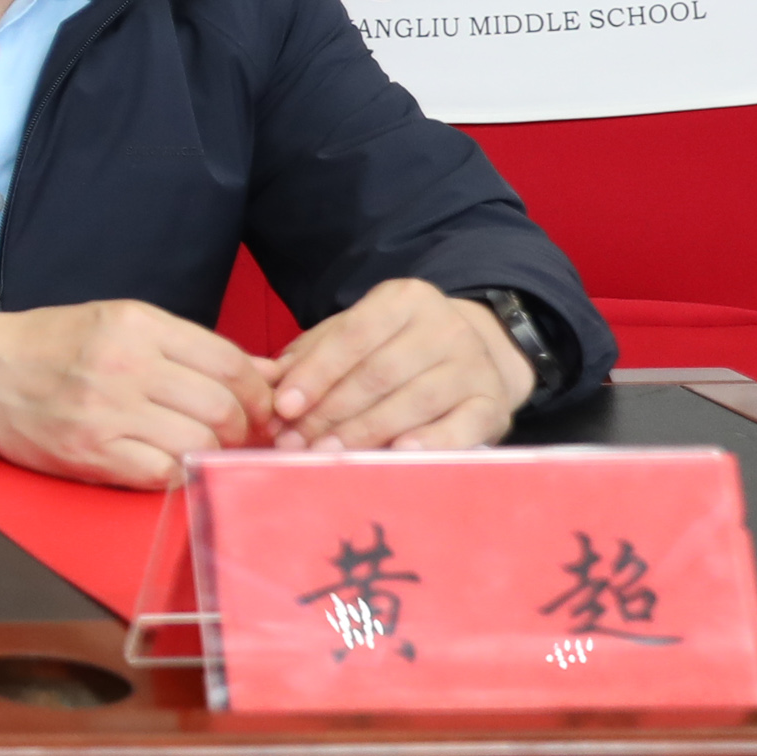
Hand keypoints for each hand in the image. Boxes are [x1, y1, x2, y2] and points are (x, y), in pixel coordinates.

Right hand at [0, 300, 274, 487]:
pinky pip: (162, 473)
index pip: (230, 362)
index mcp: (136, 324)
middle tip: (240, 438)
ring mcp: (106, 410)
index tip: (259, 409)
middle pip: (222, 406)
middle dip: (244, 429)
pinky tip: (170, 464)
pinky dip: (178, 474)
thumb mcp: (116, 323)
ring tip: (207, 452)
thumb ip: (187, 346)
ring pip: (198, 442)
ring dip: (214, 454)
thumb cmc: (47, 346)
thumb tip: (265, 373)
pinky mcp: (90, 451)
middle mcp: (124, 363)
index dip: (258, 393)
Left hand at [266, 276, 535, 450]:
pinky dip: (430, 442)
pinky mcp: (493, 403)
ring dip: (366, 432)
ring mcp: (474, 365)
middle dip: (331, 411)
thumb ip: (308, 356)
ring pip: (415, 400)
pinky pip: (462, 426)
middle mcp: (445, 326)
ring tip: (329, 455)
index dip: (316, 373)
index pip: (353, 336)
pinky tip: (399, 455)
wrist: (473, 357)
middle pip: (380, 373)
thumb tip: (263, 382)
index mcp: (404, 300)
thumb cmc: (393, 350)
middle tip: (296, 443)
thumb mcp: (351, 338)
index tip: (284, 406)